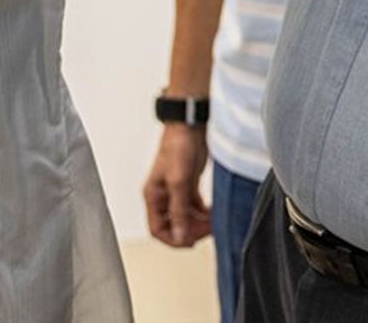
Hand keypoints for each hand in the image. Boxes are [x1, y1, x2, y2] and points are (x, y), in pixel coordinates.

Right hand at [142, 124, 211, 247]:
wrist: (189, 126)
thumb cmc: (178, 146)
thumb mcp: (178, 181)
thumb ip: (179, 210)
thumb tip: (179, 236)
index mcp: (153, 196)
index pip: (157, 229)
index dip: (173, 239)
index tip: (191, 241)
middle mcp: (163, 195)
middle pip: (174, 226)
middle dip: (191, 230)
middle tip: (208, 227)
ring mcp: (176, 191)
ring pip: (186, 218)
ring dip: (200, 222)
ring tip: (213, 220)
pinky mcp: (188, 185)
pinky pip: (195, 207)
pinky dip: (204, 213)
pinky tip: (213, 211)